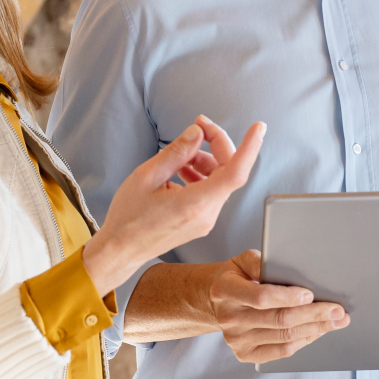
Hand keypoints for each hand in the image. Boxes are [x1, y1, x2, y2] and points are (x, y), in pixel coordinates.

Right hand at [82, 117, 262, 296]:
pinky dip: (200, 175)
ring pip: (219, 180)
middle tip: (198, 127)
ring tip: (179, 156)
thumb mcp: (147, 176)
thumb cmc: (128, 218)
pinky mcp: (200, 222)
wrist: (120, 250)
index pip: (236, 173)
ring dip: (205, 160)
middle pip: (228, 171)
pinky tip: (179, 170)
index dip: (249, 147)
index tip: (258, 128)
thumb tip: (196, 134)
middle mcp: (207, 214)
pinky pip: (210, 192)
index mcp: (195, 204)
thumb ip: (176, 152)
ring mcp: (206, 220)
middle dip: (216, 144)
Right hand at [210, 249, 348, 364]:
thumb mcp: (243, 261)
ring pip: (284, 337)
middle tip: (337, 310)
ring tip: (336, 321)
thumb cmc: (236, 277)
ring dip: (315, 329)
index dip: (288, 297)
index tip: (311, 294)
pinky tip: (317, 332)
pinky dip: (303, 341)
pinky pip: (281, 351)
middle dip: (313, 315)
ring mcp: (236, 339)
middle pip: (279, 320)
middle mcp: (229, 318)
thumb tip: (291, 268)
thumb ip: (261, 261)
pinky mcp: (244, 354)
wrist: (215, 301)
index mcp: (225, 290)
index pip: (261, 297)